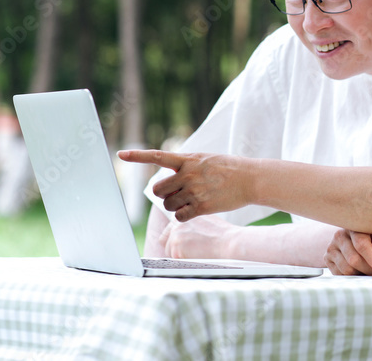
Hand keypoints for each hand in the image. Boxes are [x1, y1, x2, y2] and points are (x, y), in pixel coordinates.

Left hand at [117, 149, 251, 221]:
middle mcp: (188, 174)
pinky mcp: (201, 206)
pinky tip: (195, 210)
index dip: (137, 156)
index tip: (120, 155)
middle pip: (158, 190)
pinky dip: (184, 216)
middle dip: (164, 194)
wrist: (251, 179)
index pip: (158, 156)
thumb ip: (187, 165)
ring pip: (167, 205)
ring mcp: (194, 191)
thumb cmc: (229, 169)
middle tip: (177, 193)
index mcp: (189, 160)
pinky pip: (179, 216)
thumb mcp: (207, 159)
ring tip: (192, 200)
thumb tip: (169, 180)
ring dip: (175, 205)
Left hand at [160, 216, 238, 258]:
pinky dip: (183, 261)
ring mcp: (176, 234)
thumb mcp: (206, 221)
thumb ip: (193, 225)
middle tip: (192, 250)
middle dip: (175, 248)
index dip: (177, 239)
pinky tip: (197, 256)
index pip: (170, 229)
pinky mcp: (176, 246)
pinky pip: (174, 259)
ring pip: (169, 251)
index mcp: (186, 215)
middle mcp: (178, 222)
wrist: (230, 242)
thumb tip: (187, 233)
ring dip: (180, 255)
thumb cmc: (224, 235)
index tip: (185, 244)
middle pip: (166, 241)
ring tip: (198, 252)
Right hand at [325, 229, 371, 276]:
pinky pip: (339, 274)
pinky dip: (353, 277)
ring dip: (362, 274)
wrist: (370, 248)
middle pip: (354, 259)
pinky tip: (360, 271)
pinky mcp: (327, 258)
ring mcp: (331, 246)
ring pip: (346, 269)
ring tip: (371, 271)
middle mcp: (340, 234)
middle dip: (369, 270)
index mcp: (356, 226)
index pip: (361, 244)